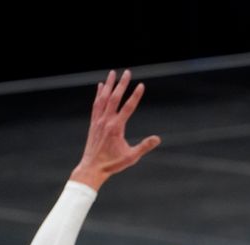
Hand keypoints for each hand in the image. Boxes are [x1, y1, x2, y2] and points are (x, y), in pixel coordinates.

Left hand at [70, 70, 160, 189]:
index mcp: (116, 128)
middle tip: (127, 72)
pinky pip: (96, 104)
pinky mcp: (94, 123)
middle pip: (115, 98)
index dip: (135, 96)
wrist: (92, 168)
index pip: (128, 107)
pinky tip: (101, 86)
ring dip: (109, 85)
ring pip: (103, 98)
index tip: (141, 85)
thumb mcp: (131, 157)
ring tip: (113, 73)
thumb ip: (144, 146)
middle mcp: (106, 121)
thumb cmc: (112, 164)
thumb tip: (157, 138)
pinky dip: (99, 94)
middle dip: (122, 84)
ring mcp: (98, 121)